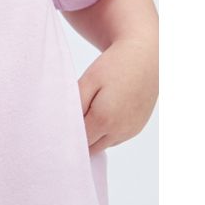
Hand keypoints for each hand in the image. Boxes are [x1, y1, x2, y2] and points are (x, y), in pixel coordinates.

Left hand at [76, 37, 157, 154]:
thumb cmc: (114, 66)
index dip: (68, 132)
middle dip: (79, 136)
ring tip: (89, 111)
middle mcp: (119, 131)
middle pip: (90, 147)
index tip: (59, 123)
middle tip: (72, 116)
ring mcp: (130, 131)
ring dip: (93, 135)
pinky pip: (115, 139)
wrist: (145, 57)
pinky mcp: (137, 128)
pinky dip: (106, 132)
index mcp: (104, 120)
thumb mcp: (88, 81)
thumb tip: (67, 124)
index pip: (78, 140)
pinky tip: (103, 112)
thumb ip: (75, 106)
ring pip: (103, 144)